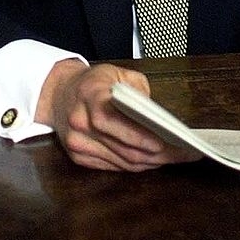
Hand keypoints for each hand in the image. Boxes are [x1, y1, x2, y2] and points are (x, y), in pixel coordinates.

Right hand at [36, 59, 201, 171]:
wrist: (58, 94)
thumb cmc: (93, 82)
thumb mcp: (117, 73)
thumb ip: (138, 90)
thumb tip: (157, 115)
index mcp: (90, 96)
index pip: (114, 121)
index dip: (139, 136)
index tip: (162, 143)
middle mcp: (80, 122)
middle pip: (123, 147)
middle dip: (156, 154)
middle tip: (181, 153)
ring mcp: (78, 143)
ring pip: (121, 162)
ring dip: (149, 163)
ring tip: (173, 158)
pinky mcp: (79, 157)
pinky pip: (113, 166)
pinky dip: (134, 165)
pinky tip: (151, 161)